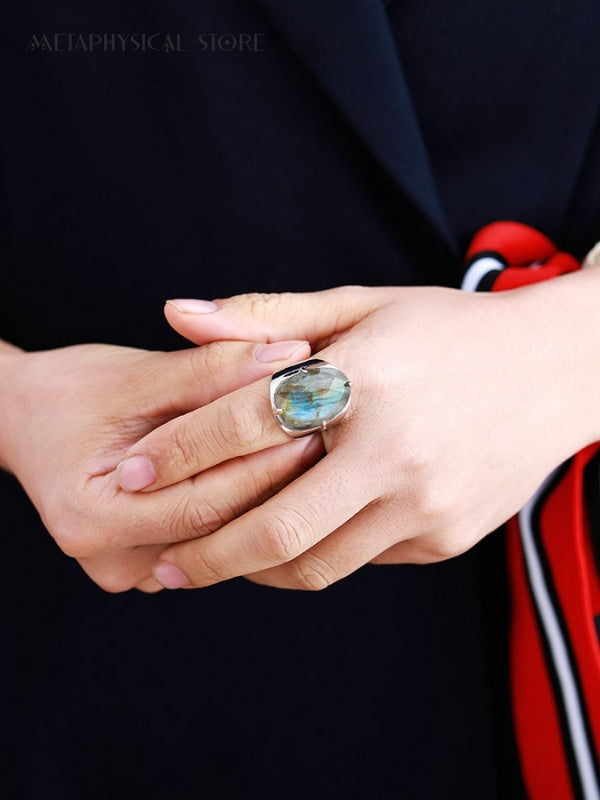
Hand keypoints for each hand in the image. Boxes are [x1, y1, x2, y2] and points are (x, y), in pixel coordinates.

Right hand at [0, 338, 320, 591]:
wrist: (27, 418)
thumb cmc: (74, 390)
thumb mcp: (137, 375)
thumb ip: (209, 370)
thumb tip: (289, 359)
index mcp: (91, 516)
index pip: (202, 502)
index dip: (263, 463)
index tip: (314, 425)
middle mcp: (107, 557)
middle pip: (216, 526)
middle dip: (275, 479)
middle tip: (331, 437)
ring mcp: (126, 568)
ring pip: (219, 536)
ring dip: (266, 495)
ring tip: (317, 452)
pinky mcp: (145, 562)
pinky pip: (207, 537)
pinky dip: (242, 506)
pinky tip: (282, 477)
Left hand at [118, 277, 599, 589]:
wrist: (555, 373)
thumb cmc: (448, 331)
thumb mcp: (363, 306)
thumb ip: (266, 314)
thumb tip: (175, 313)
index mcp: (369, 377)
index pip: (248, 419)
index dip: (179, 450)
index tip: (131, 475)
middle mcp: (399, 450)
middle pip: (273, 524)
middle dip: (201, 552)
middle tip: (158, 563)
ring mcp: (427, 505)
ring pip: (313, 563)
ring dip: (251, 569)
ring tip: (211, 563)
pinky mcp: (446, 539)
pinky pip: (358, 562)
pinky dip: (310, 558)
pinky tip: (285, 543)